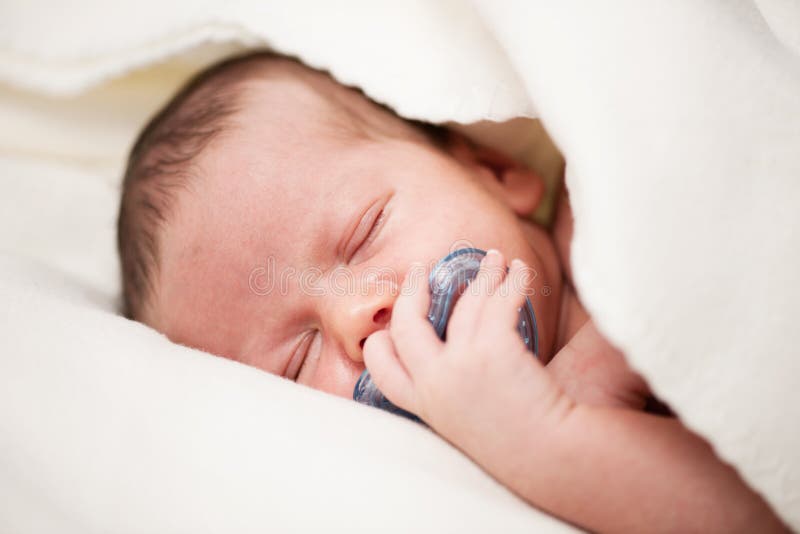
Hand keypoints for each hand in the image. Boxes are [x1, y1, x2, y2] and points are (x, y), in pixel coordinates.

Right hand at [363, 250, 573, 461]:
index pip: (380, 370)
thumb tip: (454, 359)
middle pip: (404, 326)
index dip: (381, 342)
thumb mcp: (468, 424)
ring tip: (493, 259)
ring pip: (461, 303)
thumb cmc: (519, 446)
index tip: (395, 320)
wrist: (553, 461)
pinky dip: (510, 280)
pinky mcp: (492, 351)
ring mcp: (460, 366)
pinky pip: (498, 301)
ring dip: (479, 274)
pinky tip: (519, 271)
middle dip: (412, 291)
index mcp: (425, 406)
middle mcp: (434, 385)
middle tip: (423, 270)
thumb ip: (452, 395)